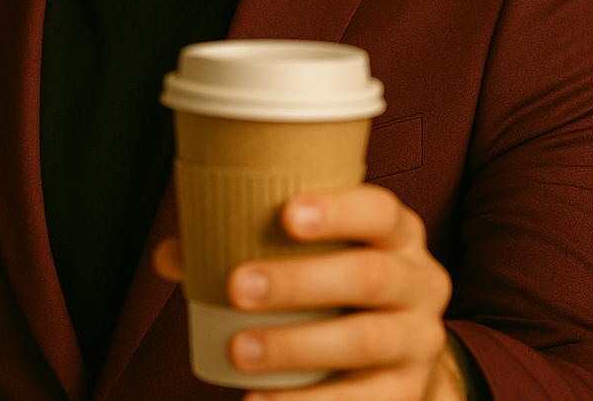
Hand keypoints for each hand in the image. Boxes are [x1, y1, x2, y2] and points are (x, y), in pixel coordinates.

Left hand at [152, 184, 463, 400]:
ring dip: (296, 346)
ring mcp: (420, 341)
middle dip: (300, 281)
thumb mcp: (314, 253)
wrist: (401, 352)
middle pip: (369, 277)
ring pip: (364, 341)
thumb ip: (247, 241)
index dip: (338, 210)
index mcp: (398, 233)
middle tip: (238, 286)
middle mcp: (420, 282)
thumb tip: (171, 255)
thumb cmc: (337, 281)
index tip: (285, 214)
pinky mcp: (408, 392)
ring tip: (239, 351)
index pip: (379, 210)